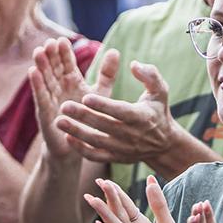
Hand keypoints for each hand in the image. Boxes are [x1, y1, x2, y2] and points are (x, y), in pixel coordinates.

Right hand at [29, 39, 119, 166]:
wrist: (79, 144)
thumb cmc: (89, 117)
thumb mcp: (100, 93)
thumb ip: (106, 73)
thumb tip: (115, 51)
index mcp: (73, 81)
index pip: (67, 63)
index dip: (64, 53)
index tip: (63, 40)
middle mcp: (60, 87)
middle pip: (54, 68)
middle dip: (51, 55)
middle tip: (49, 42)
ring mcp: (51, 99)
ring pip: (45, 79)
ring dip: (41, 65)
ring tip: (38, 51)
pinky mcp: (45, 112)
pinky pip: (40, 96)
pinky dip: (37, 84)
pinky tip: (32, 71)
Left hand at [56, 60, 181, 167]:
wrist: (163, 144)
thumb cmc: (158, 111)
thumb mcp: (160, 91)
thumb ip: (149, 75)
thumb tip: (133, 65)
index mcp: (141, 117)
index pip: (120, 111)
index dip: (103, 105)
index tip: (86, 96)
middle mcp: (131, 135)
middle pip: (104, 126)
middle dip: (83, 116)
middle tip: (64, 106)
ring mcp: (122, 149)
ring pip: (96, 142)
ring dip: (77, 132)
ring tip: (58, 121)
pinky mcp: (116, 158)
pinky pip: (96, 156)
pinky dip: (81, 149)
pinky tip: (67, 137)